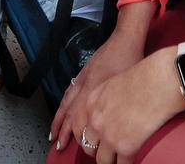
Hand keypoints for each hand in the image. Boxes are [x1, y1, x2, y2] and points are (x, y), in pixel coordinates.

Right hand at [50, 30, 145, 150]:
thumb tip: (118, 124)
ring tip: (53, 132)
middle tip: (58, 145)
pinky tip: (62, 108)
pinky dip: (63, 103)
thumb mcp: (128, 87)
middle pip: (70, 113)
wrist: (124, 40)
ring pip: (66, 103)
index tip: (70, 146)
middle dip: (62, 130)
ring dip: (59, 119)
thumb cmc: (130, 61)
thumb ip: (119, 106)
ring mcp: (83, 80)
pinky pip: (69, 91)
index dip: (73, 134)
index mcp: (95, 92)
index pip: (79, 118)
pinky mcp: (84, 73)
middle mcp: (85, 88)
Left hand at [68, 48, 184, 162]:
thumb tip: (111, 112)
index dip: (87, 137)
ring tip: (119, 159)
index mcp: (91, 103)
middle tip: (108, 152)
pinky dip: (127, 163)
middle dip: (98, 150)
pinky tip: (133, 159)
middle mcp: (95, 121)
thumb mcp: (114, 85)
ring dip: (111, 160)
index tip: (94, 141)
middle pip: (88, 146)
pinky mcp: (125, 147)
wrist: (160, 81)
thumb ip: (105, 101)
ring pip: (102, 160)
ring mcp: (109, 136)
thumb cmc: (144, 77)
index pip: (78, 128)